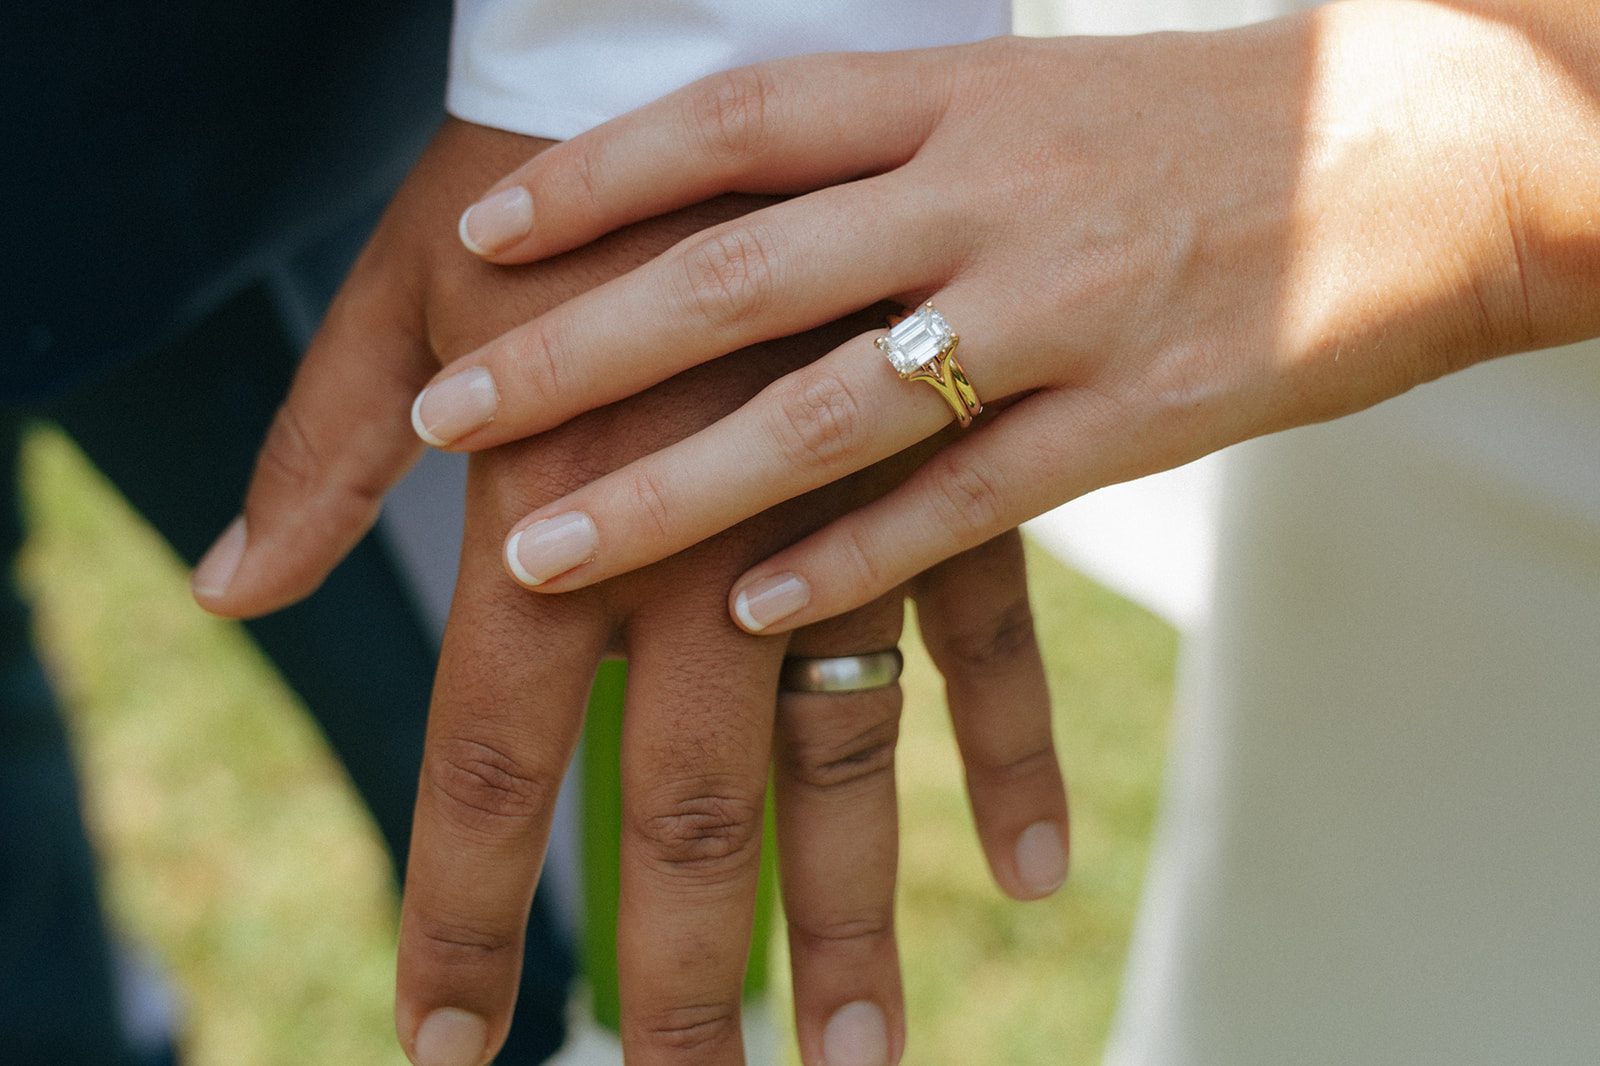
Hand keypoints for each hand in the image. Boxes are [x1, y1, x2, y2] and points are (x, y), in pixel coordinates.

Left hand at [193, 119, 1066, 1065]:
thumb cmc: (536, 119)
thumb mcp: (402, 268)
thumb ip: (323, 436)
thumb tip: (230, 586)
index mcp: (554, 481)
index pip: (489, 751)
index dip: (463, 910)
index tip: (453, 1046)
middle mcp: (706, 513)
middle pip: (686, 802)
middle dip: (671, 969)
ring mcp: (852, 484)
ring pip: (849, 746)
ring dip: (853, 915)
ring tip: (856, 1057)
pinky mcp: (982, 432)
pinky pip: (990, 626)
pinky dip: (1010, 752)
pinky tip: (1025, 875)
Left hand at [410, 0, 1599, 634]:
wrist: (1409, 152)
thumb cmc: (1186, 132)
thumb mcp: (1028, 99)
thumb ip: (890, 156)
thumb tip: (744, 204)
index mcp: (952, 93)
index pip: (737, 120)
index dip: (599, 173)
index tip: (483, 234)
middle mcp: (984, 192)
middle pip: (740, 274)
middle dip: (578, 349)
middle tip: (451, 415)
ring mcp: (1055, 309)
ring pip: (826, 411)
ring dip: (670, 491)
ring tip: (543, 554)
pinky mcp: (1131, 419)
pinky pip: (961, 506)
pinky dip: (849, 560)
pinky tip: (752, 614)